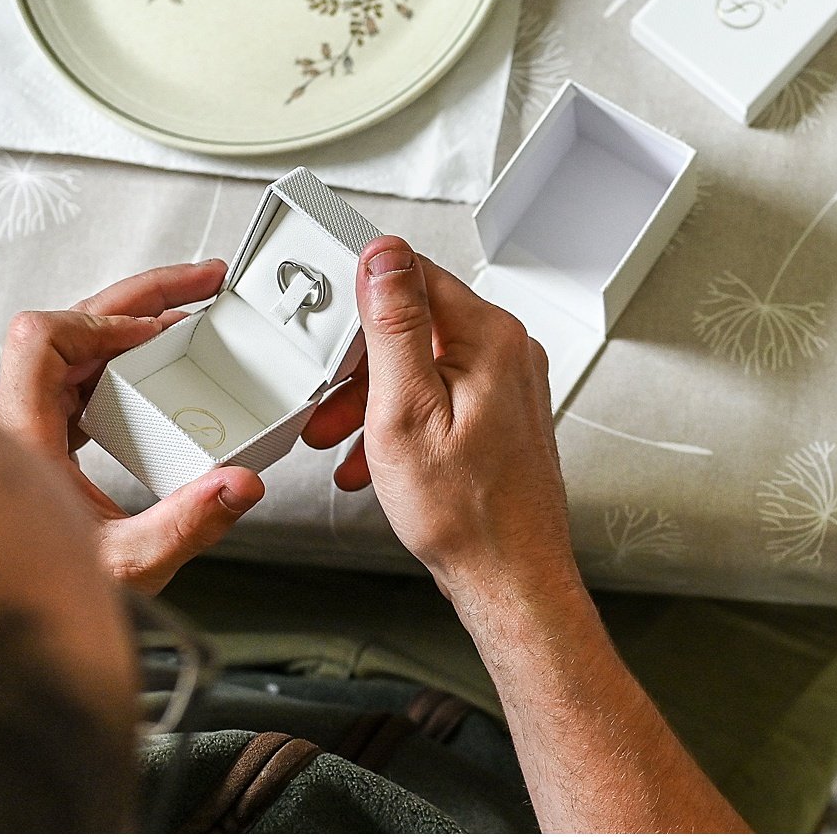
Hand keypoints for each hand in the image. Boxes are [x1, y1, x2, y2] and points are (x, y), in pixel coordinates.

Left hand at [0, 259, 353, 594]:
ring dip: (126, 335)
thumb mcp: (126, 567)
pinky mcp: (29, 446)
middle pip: (64, 332)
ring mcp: (15, 431)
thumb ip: (186, 525)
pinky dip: (114, 369)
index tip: (160, 333)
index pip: (44, 337)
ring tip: (187, 323)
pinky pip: (70, 385)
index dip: (106, 324)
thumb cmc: (34, 599)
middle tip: (199, 288)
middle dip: (137, 306)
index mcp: (17, 433)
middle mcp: (8, 422)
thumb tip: (238, 484)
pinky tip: (152, 380)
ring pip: (67, 355)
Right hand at [303, 236, 579, 607]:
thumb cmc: (467, 514)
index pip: (415, 275)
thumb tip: (384, 256)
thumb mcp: (405, 411)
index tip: (327, 318)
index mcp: (490, 339)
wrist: (510, 581)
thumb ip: (393, 326)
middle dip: (359, 365)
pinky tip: (375, 458)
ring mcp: (508, 387)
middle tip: (327, 401)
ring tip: (342, 439)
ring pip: (422, 367)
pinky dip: (400, 422)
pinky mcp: (500, 418)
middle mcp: (508, 354)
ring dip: (373, 399)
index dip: (360, 294)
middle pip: (415, 325)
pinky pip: (438, 399)